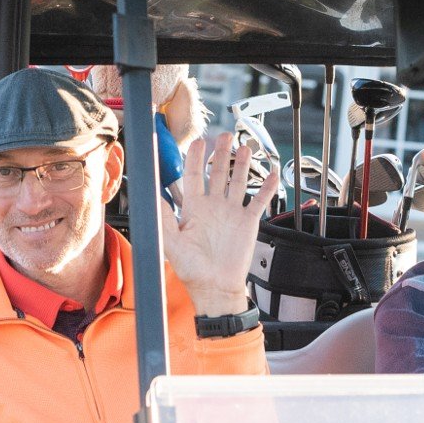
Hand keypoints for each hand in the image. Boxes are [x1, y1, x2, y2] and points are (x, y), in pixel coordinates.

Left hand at [160, 133, 279, 316]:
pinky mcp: (248, 222)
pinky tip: (272, 174)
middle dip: (221, 153)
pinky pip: (259, 200)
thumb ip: (163, 218)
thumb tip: (151, 195)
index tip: (198, 141)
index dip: (195, 157)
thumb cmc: (192, 269)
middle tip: (225, 135)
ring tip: (246, 147)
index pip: (193, 175)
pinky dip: (266, 187)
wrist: (215, 287)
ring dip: (242, 164)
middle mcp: (213, 206)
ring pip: (238, 181)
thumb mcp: (170, 243)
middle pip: (217, 172)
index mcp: (193, 208)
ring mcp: (232, 213)